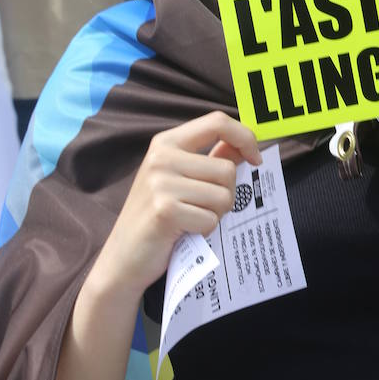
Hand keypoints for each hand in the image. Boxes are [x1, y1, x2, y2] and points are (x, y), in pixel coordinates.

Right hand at [95, 112, 261, 296]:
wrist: (123, 257)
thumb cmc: (157, 216)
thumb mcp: (181, 179)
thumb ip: (212, 158)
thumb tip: (246, 145)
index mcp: (166, 142)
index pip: (217, 122)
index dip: (245, 137)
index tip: (255, 158)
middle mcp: (161, 157)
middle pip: (227, 169)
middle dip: (226, 194)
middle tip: (202, 208)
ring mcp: (161, 183)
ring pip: (223, 196)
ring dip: (215, 214)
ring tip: (191, 219)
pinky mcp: (165, 210)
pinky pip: (211, 219)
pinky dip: (204, 231)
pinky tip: (184, 232)